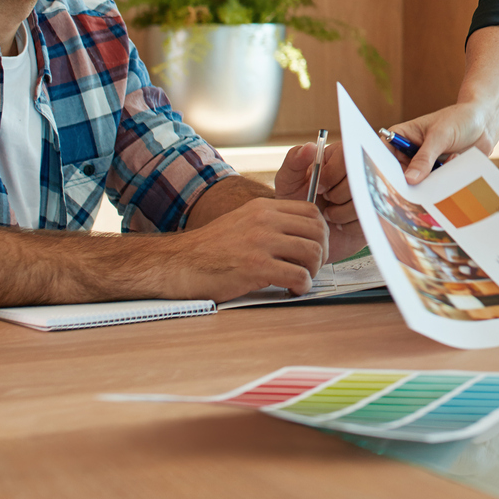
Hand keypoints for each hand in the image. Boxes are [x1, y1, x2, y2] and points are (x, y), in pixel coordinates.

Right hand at [157, 197, 326, 299]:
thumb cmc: (209, 250)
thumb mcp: (242, 223)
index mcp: (263, 208)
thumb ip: (269, 225)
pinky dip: (302, 286)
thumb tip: (301, 239)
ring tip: (301, 280)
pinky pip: (298, 275)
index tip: (315, 247)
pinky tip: (292, 290)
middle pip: (318, 230)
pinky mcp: (256, 267)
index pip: (311, 211)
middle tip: (312, 267)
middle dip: (322, 252)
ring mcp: (260, 242)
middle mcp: (264, 220)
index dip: (321, 232)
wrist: (176, 264)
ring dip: (313, 270)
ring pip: (312, 252)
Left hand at [273, 141, 362, 260]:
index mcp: (338, 156)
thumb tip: (310, 146)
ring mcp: (368, 192)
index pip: (347, 154)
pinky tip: (340, 224)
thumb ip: (294, 162)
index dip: (333, 174)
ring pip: (365, 199)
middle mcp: (357, 170)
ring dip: (341, 213)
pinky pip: (369, 218)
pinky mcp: (374, 213)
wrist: (303, 236)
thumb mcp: (288, 182)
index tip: (319, 187)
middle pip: (360, 176)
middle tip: (325, 201)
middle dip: (337, 195)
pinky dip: (349, 226)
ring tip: (329, 214)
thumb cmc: (295, 204)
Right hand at [389, 102, 498, 182]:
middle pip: (399, 174)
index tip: (394, 182)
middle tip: (418, 187)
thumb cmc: (459, 120)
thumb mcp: (440, 136)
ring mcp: (424, 164)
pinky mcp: (438, 173)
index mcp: (402, 136)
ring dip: (430, 181)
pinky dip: (443, 181)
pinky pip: (435, 185)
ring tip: (445, 164)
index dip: (385, 170)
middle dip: (409, 182)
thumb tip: (410, 180)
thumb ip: (425, 158)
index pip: (384, 155)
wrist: (485, 123)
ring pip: (418, 183)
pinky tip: (455, 161)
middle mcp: (409, 152)